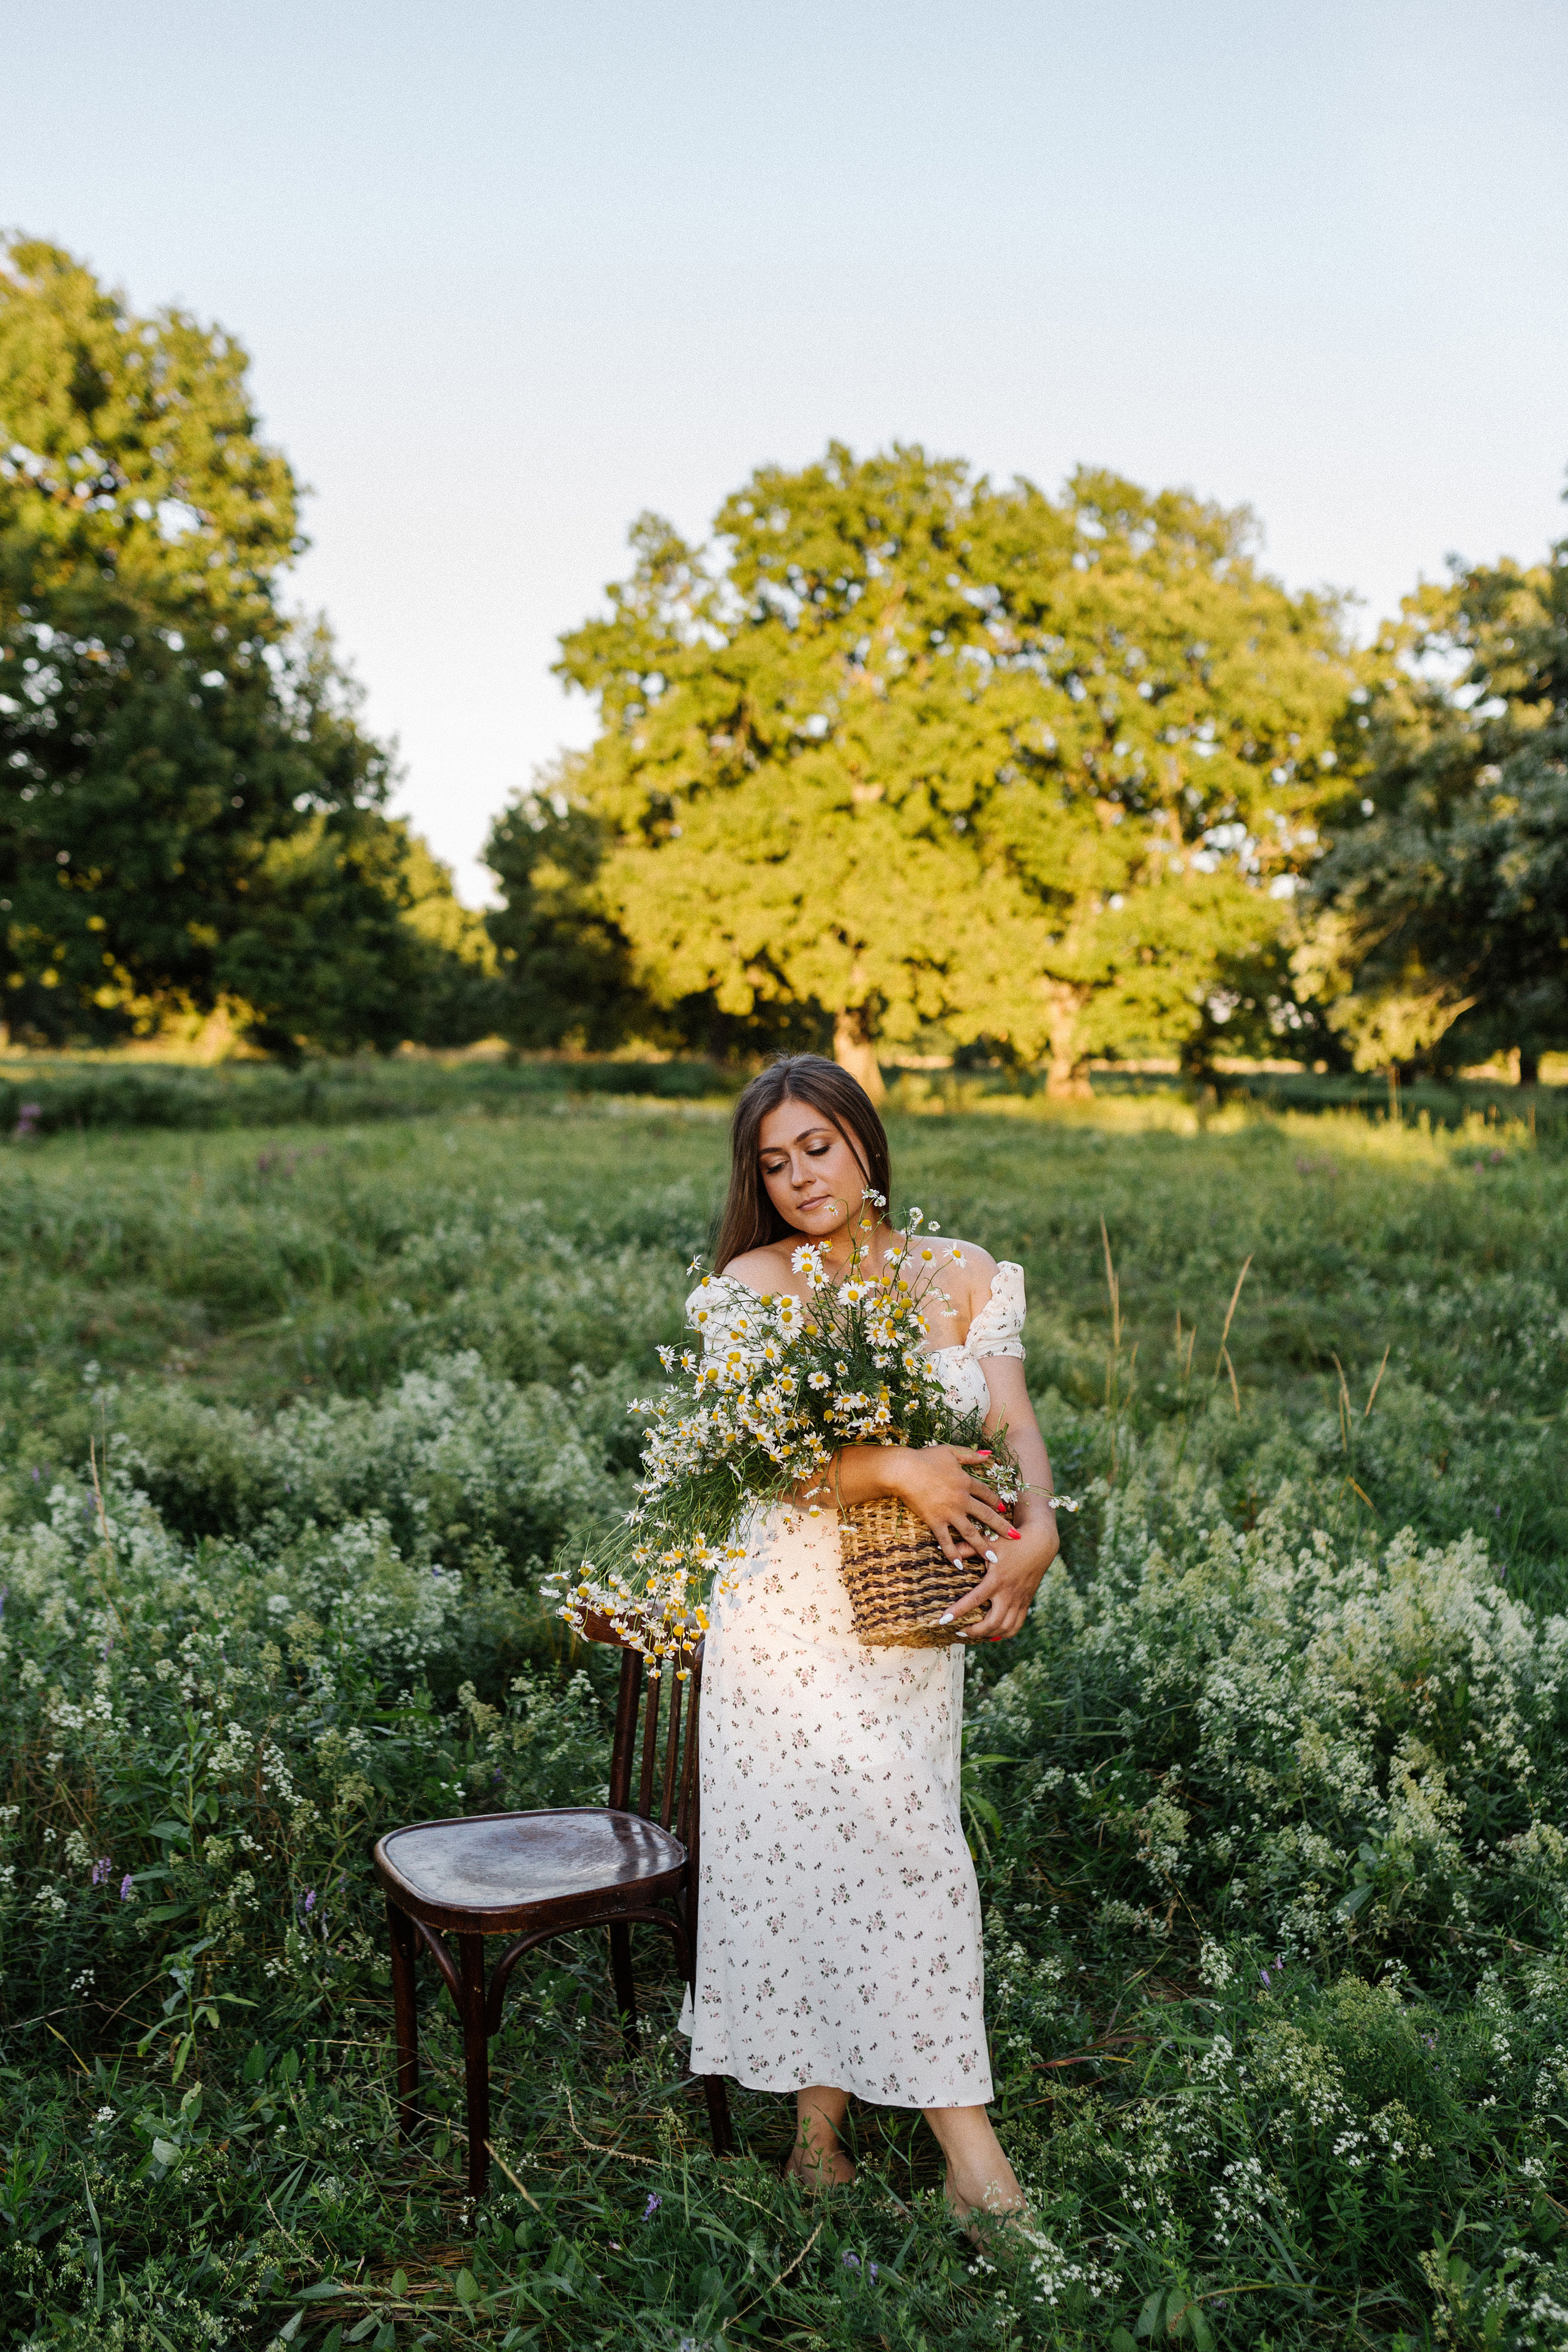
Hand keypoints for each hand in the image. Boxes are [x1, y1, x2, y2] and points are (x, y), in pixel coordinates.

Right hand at [886, 1444, 1016, 1566]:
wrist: (904, 1470)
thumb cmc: (925, 1458)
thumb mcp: (951, 1452)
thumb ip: (971, 1455)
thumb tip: (989, 1454)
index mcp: (966, 1482)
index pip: (986, 1494)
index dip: (996, 1501)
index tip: (1003, 1509)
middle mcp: (962, 1500)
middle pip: (986, 1516)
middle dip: (1002, 1527)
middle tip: (1016, 1538)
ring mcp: (949, 1512)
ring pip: (970, 1532)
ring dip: (982, 1546)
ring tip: (993, 1558)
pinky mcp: (935, 1521)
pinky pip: (946, 1541)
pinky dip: (953, 1553)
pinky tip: (960, 1565)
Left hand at [939, 1510, 1057, 1641]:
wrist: (1039, 1546)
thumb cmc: (1011, 1543)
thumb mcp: (988, 1542)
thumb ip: (966, 1548)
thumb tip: (941, 1546)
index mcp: (997, 1580)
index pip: (974, 1601)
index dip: (958, 1612)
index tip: (943, 1621)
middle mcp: (1008, 1594)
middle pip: (992, 1623)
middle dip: (974, 1632)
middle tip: (960, 1631)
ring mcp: (1019, 1601)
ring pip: (1005, 1629)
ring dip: (988, 1635)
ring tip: (974, 1632)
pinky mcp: (1025, 1604)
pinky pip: (1016, 1626)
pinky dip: (1003, 1633)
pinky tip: (992, 1632)